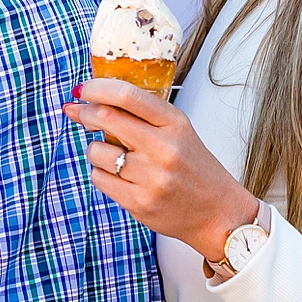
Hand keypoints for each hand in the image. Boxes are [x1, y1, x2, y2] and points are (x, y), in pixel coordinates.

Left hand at [64, 79, 260, 260]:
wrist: (217, 212)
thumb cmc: (195, 169)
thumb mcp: (178, 132)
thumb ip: (140, 115)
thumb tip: (85, 102)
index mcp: (175, 124)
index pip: (128, 95)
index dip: (97, 88)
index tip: (84, 90)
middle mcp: (164, 148)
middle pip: (106, 117)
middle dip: (86, 114)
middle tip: (83, 115)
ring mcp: (151, 177)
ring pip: (96, 151)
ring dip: (95, 149)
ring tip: (113, 155)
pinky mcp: (139, 202)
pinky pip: (99, 179)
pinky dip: (101, 174)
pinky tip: (119, 176)